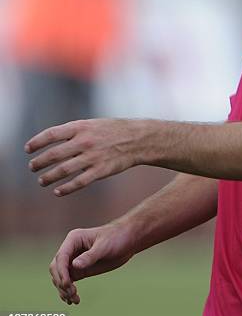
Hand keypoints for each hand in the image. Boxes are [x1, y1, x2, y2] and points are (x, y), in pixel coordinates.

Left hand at [25, 119, 145, 195]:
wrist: (138, 139)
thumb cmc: (114, 130)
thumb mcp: (94, 124)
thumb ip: (75, 131)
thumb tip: (54, 141)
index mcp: (82, 127)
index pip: (51, 134)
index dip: (37, 142)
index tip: (28, 149)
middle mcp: (85, 141)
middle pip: (54, 154)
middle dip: (39, 162)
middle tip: (32, 167)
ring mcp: (92, 157)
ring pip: (63, 170)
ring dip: (48, 177)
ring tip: (41, 181)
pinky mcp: (100, 171)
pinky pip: (78, 182)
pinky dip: (65, 188)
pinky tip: (58, 191)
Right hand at [49, 223, 135, 304]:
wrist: (128, 240)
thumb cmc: (117, 238)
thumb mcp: (104, 246)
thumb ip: (90, 256)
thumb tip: (74, 266)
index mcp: (74, 239)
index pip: (61, 257)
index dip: (61, 272)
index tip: (67, 284)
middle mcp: (71, 249)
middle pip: (56, 268)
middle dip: (61, 281)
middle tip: (72, 293)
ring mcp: (74, 260)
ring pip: (60, 277)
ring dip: (63, 289)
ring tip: (74, 300)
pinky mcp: (80, 269)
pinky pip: (68, 282)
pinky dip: (68, 291)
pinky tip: (73, 300)